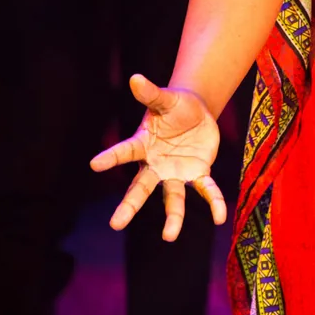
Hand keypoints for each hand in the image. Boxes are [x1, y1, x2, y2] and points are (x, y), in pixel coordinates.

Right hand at [91, 74, 227, 239]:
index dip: (111, 157)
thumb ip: (151, 94)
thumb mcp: (165, 99)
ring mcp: (176, 172)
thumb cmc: (174, 105)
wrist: (196, 113)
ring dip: (173, 216)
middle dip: (130, 205)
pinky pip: (206, 190)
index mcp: (144, 144)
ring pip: (173, 197)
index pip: (125, 151)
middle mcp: (156, 164)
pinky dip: (214, 202)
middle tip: (115, 223)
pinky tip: (220, 217)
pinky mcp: (197, 173)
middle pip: (142, 187)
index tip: (94, 164)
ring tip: (169, 236)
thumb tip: (135, 78)